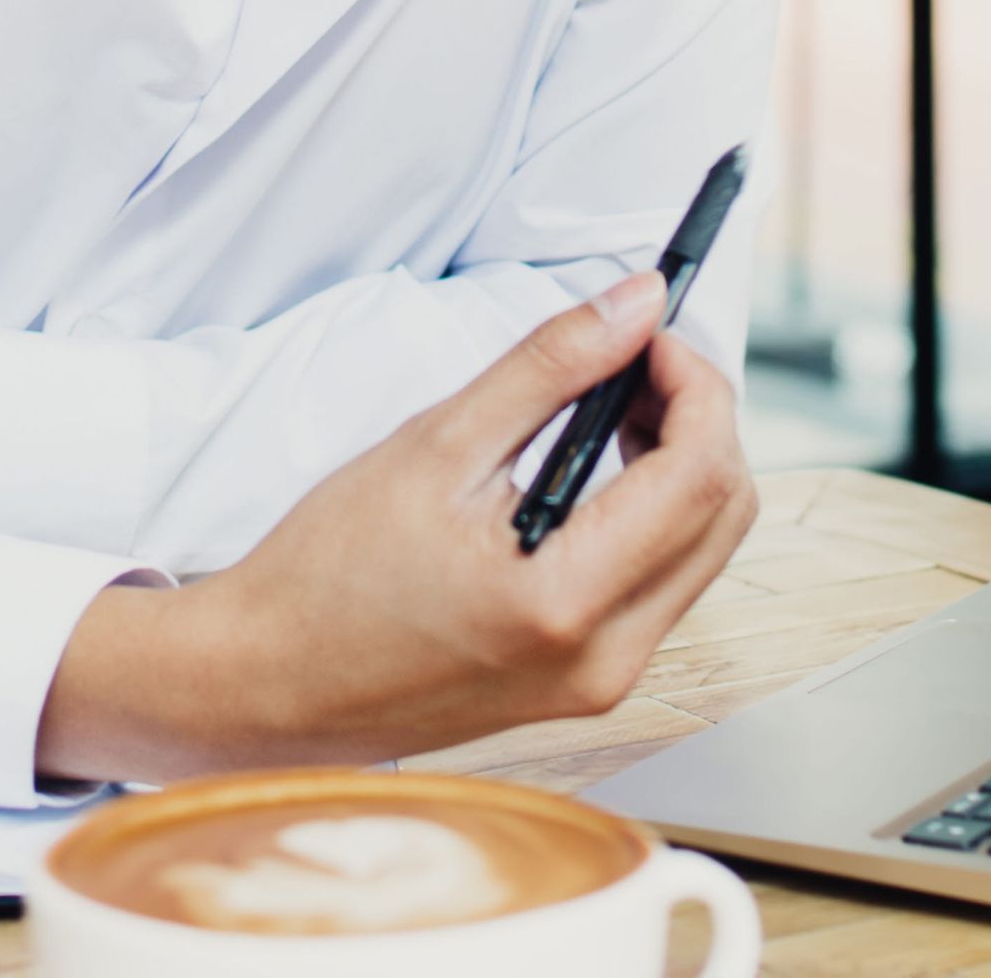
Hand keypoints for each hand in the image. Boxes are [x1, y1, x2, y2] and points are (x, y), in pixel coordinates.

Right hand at [36, 273, 754, 783]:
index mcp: (564, 605)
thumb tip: (636, 303)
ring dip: (680, 466)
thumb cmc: (327, 573)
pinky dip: (651, 517)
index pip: (700, 475)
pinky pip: (662, 587)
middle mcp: (602, 661)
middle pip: (724, 515)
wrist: (266, 682)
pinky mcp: (585, 687)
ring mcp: (599, 684)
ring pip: (703, 551)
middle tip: (632, 362)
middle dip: (699, 419)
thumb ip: (549, 367)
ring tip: (606, 411)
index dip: (694, 383)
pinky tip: (592, 476)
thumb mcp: (437, 444)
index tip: (649, 335)